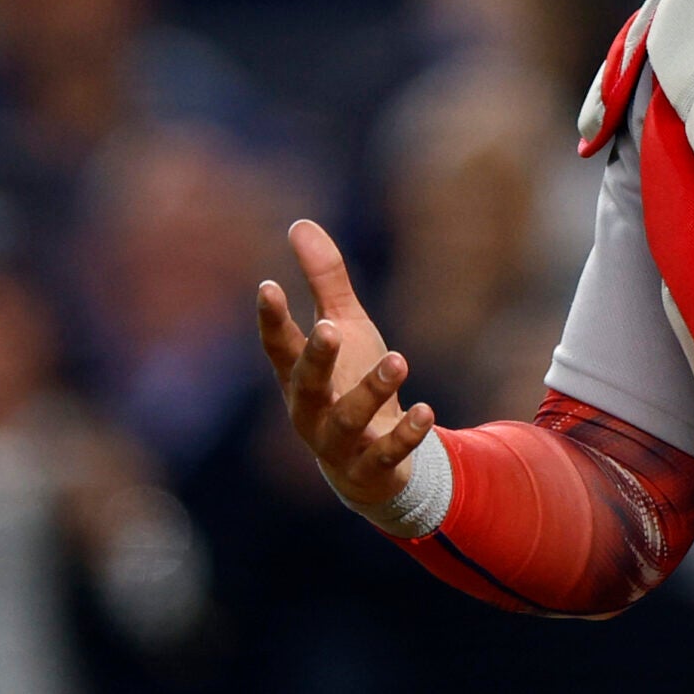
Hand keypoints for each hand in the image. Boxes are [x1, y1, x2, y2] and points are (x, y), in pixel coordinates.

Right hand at [257, 220, 433, 506]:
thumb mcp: (346, 329)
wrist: (371, 466)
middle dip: (317, 359)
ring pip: (348, 420)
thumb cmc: (351, 384)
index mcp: (298, 376)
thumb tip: (299, 223)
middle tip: (330, 328)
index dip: (271, 319)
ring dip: (372, 392)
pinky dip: (405, 434)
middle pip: (307, 386)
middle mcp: (311, 412)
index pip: (278, 347)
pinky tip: (426, 411)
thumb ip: (324, 282)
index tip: (267, 286)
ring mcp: (339, 445)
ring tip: (399, 361)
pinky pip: (386, 454)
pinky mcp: (372, 470)